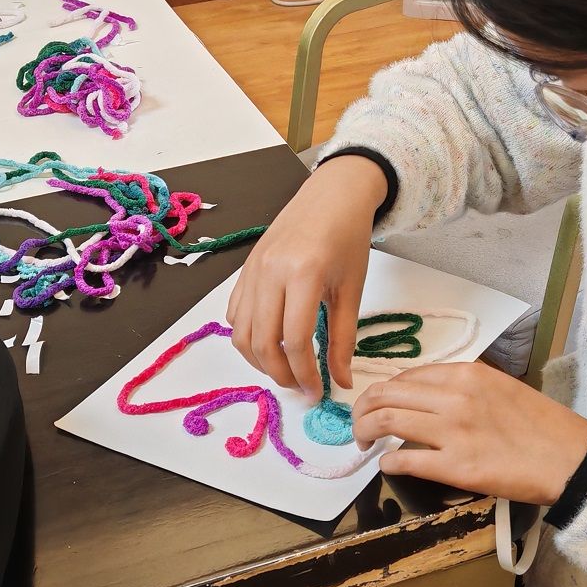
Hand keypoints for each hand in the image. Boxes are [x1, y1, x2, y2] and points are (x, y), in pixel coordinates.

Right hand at [227, 155, 387, 396]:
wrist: (332, 195)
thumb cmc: (348, 238)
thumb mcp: (352, 289)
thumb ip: (344, 338)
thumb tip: (341, 381)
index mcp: (303, 274)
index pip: (296, 339)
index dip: (306, 373)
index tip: (318, 390)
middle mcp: (270, 272)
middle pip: (263, 342)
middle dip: (280, 374)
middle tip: (301, 387)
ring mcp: (252, 270)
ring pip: (241, 333)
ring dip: (259, 360)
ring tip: (284, 369)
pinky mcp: (244, 270)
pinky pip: (234, 313)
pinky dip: (247, 337)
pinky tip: (270, 343)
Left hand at [353, 362, 586, 504]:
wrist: (571, 459)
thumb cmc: (541, 426)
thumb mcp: (500, 388)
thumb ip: (463, 388)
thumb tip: (426, 398)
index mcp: (466, 374)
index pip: (406, 376)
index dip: (384, 391)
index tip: (379, 405)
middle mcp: (455, 396)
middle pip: (386, 394)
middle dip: (362, 410)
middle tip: (359, 427)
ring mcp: (454, 431)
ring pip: (386, 421)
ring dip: (365, 432)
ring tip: (364, 444)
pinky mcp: (456, 466)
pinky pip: (404, 459)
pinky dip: (387, 462)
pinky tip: (387, 465)